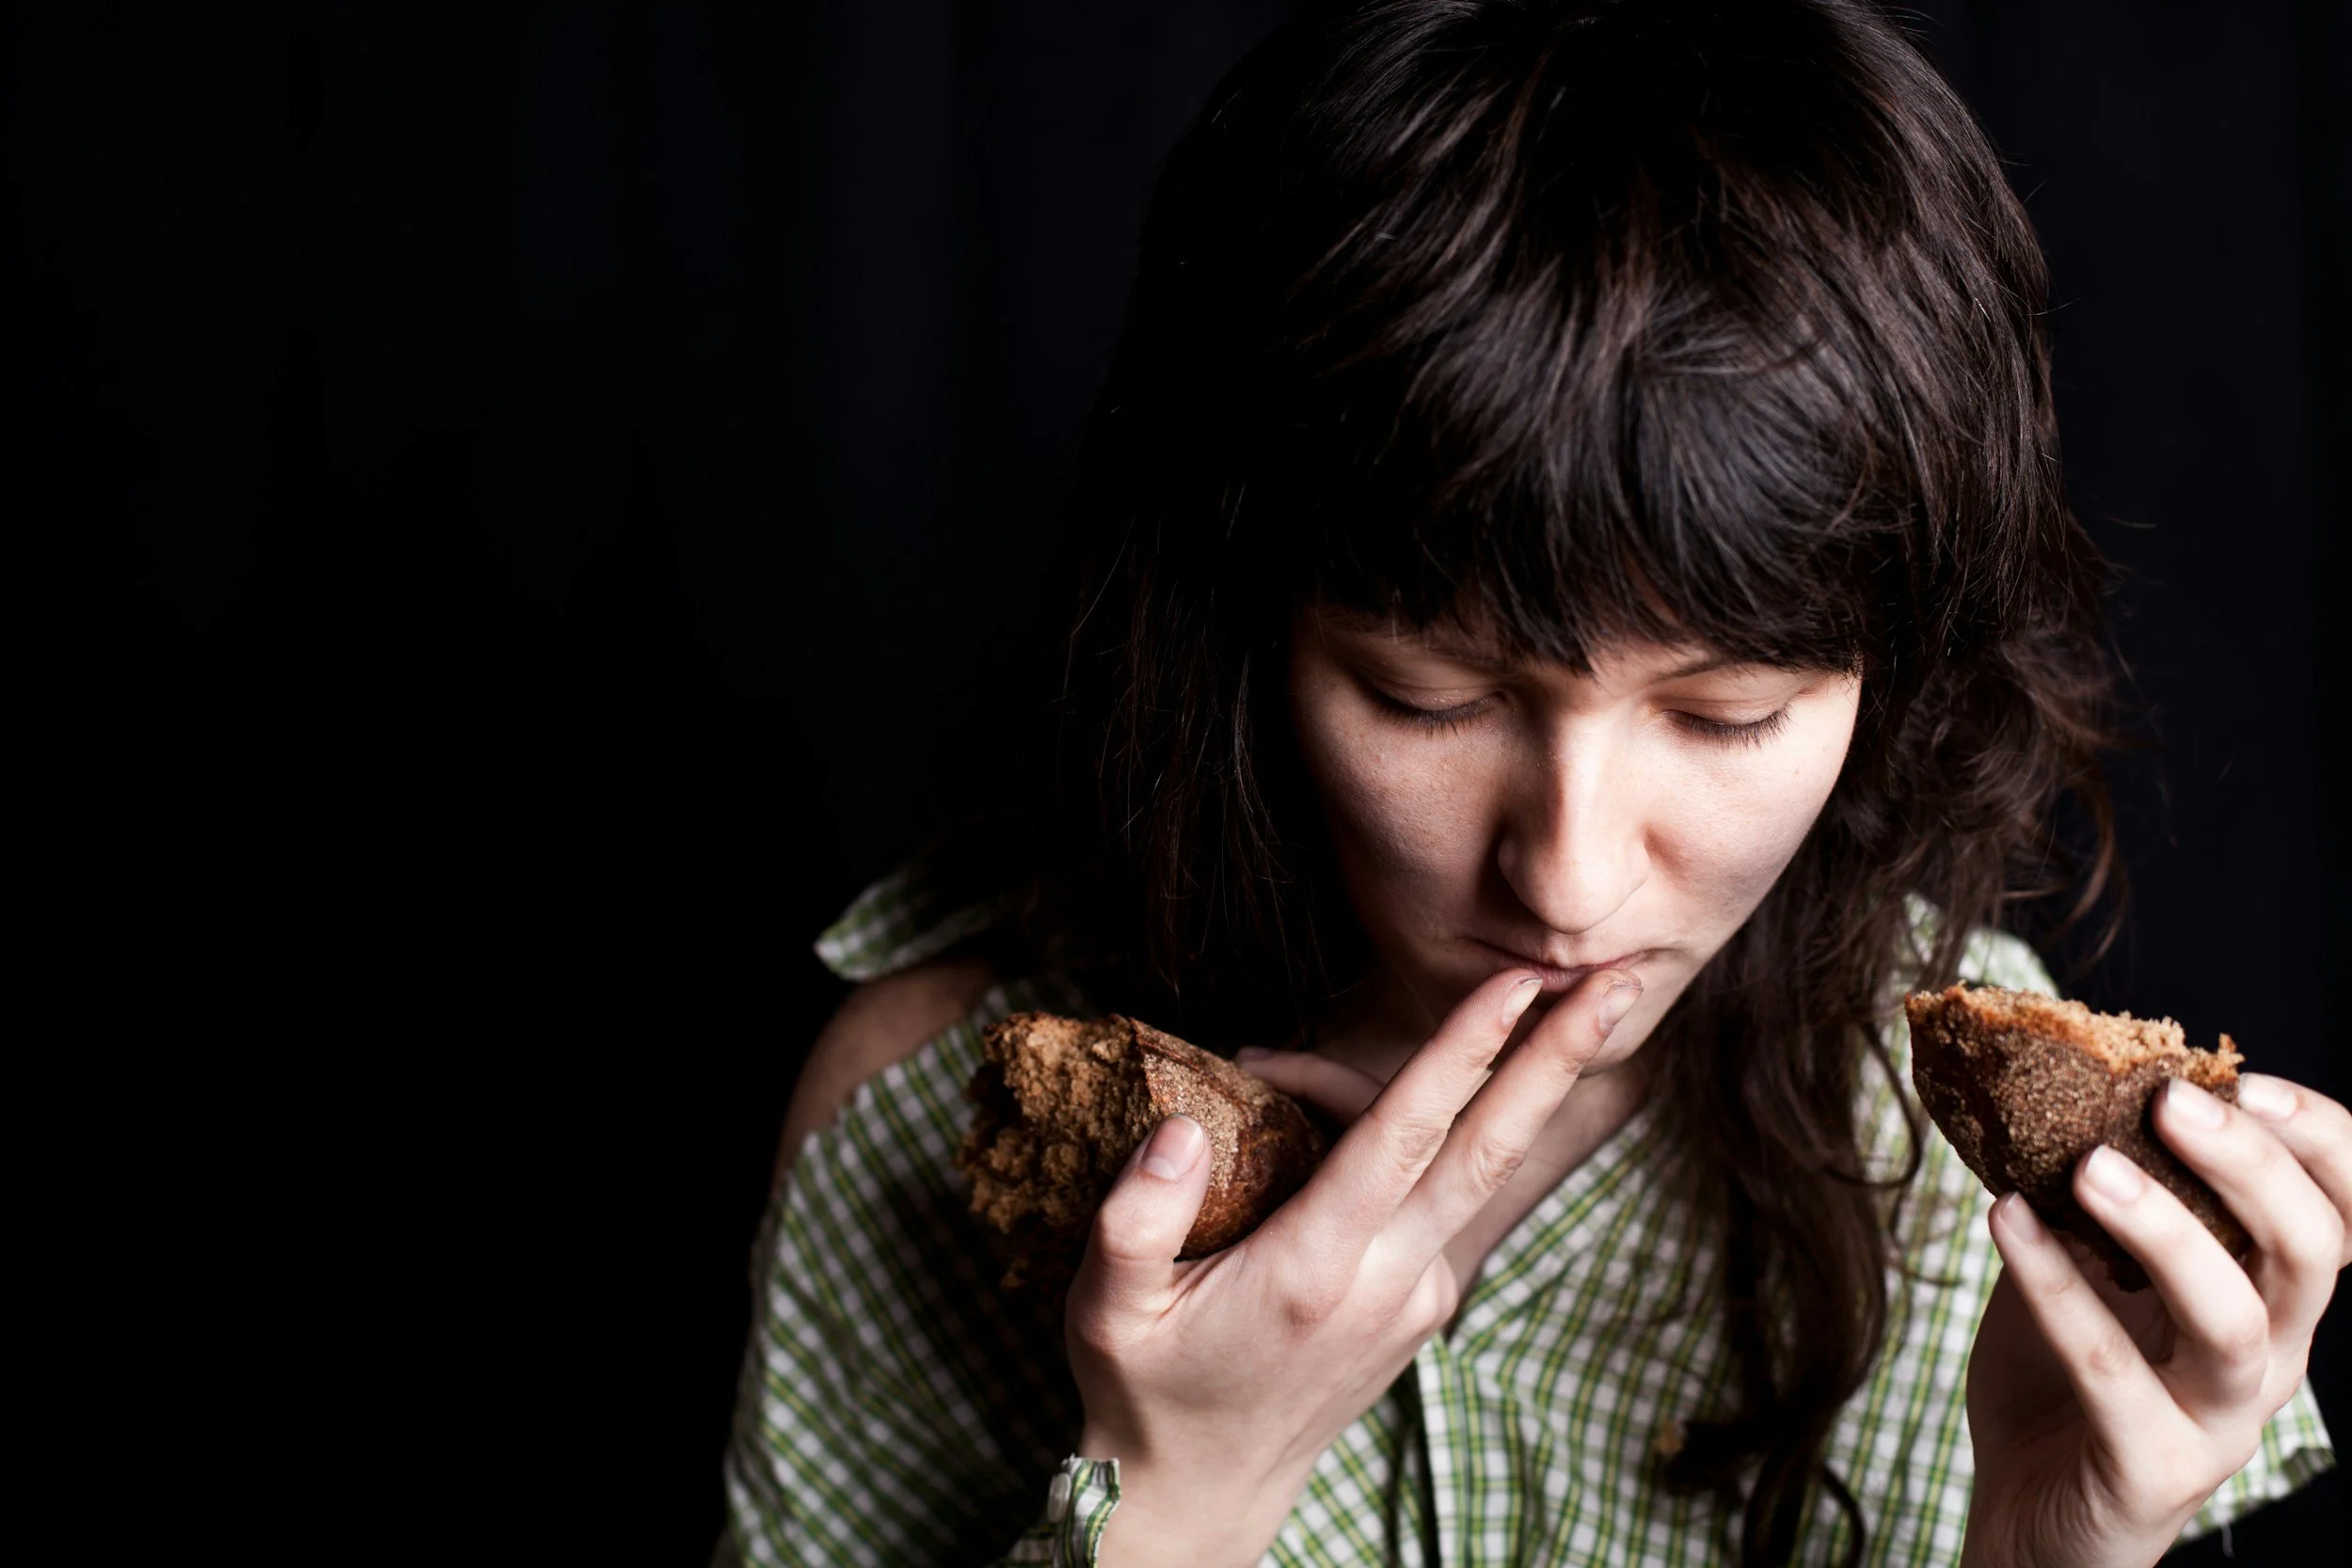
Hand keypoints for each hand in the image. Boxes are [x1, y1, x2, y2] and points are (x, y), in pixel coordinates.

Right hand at [1063, 965, 1642, 1567]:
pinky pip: (1429, 1190)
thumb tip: (1183, 1124)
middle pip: (1493, 1148)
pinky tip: (1313, 1119)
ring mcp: (1418, 1296)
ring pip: (1453, 1158)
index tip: (1518, 983)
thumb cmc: (1145, 1390)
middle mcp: (1387, 1281)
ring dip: (1471, 1080)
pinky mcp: (1424, 1302)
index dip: (1465, 1051)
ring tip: (1353, 1041)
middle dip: (1561, 1057)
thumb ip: (1135, 1217)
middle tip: (1621, 977)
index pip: (1406, 1138)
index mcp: (1314, 1272)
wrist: (1205, 1495)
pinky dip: (1399, 1134)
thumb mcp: (1105, 1309)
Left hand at [1961, 1073, 2351, 1567]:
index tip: (2244, 1077)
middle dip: (2252, 1168)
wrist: (2027, 1522)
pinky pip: (2112, 1372)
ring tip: (2089, 1164)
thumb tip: (2057, 1080)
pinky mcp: (2152, 1470)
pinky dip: (2057, 1287)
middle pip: (2309, 1254)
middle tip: (2170, 1101)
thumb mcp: (2090, 1269)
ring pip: (2231, 1320)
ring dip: (2165, 1230)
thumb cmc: (2063, 1384)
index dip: (2318, 1143)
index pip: (2339, 1213)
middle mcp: (2269, 1360)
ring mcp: (2218, 1421)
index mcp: (2271, 1301)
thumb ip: (2096, 1194)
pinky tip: (2005, 1220)